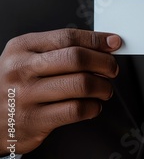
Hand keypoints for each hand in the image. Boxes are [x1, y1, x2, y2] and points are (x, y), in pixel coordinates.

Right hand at [0, 29, 120, 154]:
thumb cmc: (14, 83)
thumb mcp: (26, 57)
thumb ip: (58, 49)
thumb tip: (100, 44)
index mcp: (22, 47)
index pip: (67, 37)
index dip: (96, 39)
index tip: (113, 42)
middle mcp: (23, 69)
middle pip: (76, 58)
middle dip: (104, 62)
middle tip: (112, 68)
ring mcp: (27, 95)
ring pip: (80, 84)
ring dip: (102, 86)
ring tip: (105, 89)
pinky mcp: (34, 121)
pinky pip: (75, 110)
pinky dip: (93, 107)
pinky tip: (93, 106)